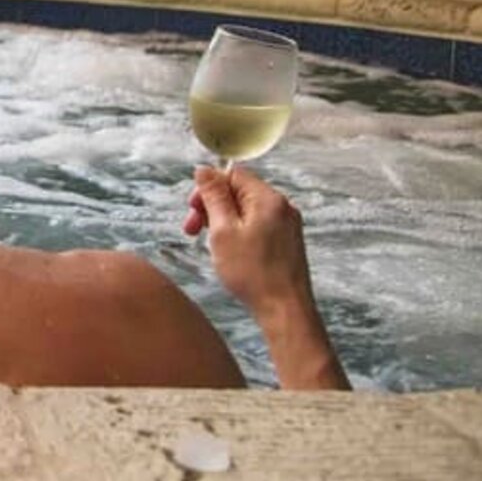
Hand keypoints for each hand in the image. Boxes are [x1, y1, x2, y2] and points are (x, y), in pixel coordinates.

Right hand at [183, 165, 312, 316]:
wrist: (285, 310)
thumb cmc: (254, 274)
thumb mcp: (222, 231)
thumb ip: (213, 196)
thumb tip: (204, 170)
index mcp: (268, 199)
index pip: (232, 174)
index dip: (208, 188)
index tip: (194, 210)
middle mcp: (282, 207)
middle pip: (239, 191)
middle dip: (212, 206)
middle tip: (194, 229)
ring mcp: (287, 224)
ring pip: (246, 209)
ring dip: (223, 221)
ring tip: (213, 244)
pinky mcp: (287, 241)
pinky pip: (257, 224)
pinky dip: (239, 232)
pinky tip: (231, 252)